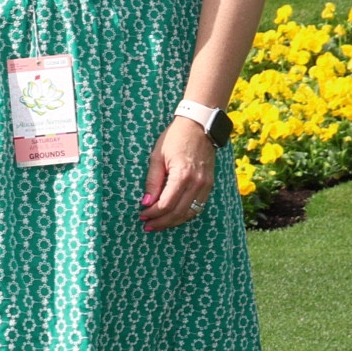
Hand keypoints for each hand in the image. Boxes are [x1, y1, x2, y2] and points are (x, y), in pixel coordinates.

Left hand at [139, 115, 215, 231]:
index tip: (142, 215)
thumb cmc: (175, 137)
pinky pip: (198, 206)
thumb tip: (146, 202)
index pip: (166, 204)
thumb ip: (153, 181)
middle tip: (148, 225)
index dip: (153, 213)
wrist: (198, 125)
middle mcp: (197, 183)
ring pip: (190, 213)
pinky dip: (186, 214)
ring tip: (159, 224)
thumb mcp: (157, 156)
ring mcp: (206, 185)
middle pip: (178, 212)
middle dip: (162, 221)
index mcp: (182, 175)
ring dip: (174, 221)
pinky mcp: (209, 184)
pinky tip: (174, 216)